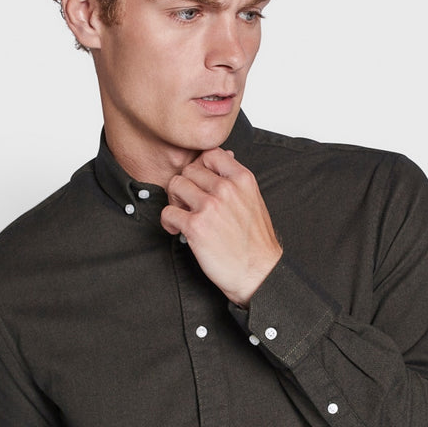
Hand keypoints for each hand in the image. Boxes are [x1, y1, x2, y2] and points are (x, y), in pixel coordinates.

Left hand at [161, 149, 281, 306]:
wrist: (259, 273)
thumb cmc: (256, 242)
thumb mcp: (254, 201)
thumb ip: (236, 181)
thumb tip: (225, 158)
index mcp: (242, 179)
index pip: (211, 154)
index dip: (200, 166)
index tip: (199, 182)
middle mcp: (226, 189)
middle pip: (189, 170)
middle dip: (185, 186)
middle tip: (188, 203)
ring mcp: (210, 206)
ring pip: (175, 185)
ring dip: (175, 201)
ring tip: (183, 215)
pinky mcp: (195, 226)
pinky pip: (168, 212)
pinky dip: (168, 222)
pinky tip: (178, 230)